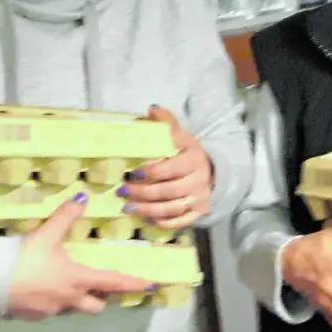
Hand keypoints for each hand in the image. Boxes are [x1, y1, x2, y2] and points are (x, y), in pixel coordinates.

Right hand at [7, 194, 154, 319]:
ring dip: (74, 299)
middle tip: (99, 285)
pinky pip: (49, 311)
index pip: (112, 283)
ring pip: (72, 309)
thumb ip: (65, 216)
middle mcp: (67, 300)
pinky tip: (39, 289)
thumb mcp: (45, 234)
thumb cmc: (21, 258)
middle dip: (100, 297)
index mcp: (76, 280)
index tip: (149, 286)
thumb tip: (83, 196)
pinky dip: (51, 302)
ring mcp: (49, 312)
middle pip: (95, 306)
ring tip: (64, 283)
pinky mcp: (31, 317)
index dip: (132, 284)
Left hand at [121, 105, 212, 229]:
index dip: (150, 172)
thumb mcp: (178, 134)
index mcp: (194, 158)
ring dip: (147, 210)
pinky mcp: (198, 212)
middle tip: (122, 192)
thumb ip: (165, 122)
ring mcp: (200, 198)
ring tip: (127, 208)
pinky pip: (179, 222)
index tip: (130, 172)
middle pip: (168, 191)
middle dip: (142, 193)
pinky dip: (161, 223)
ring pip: (172, 209)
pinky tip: (145, 219)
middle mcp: (199, 180)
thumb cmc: (185, 151)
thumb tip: (151, 109)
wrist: (210, 170)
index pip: (171, 168)